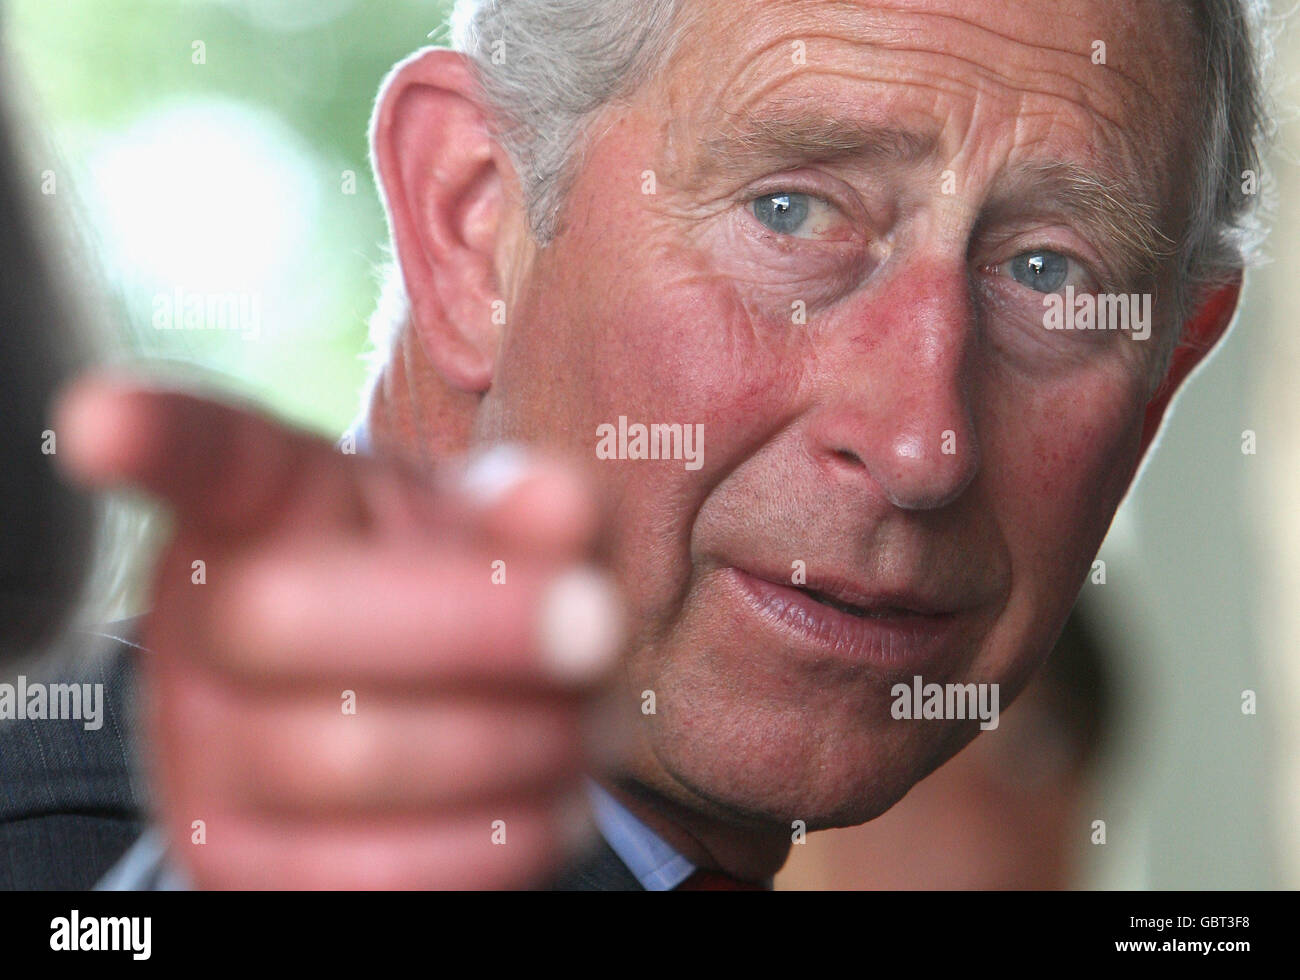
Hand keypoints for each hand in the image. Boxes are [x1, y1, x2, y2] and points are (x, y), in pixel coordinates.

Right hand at [55, 375, 625, 888]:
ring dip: (513, 743)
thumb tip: (556, 500)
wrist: (426, 715)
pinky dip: (495, 840)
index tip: (103, 422)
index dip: (152, 433)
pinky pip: (374, 875)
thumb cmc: (461, 596)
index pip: (199, 456)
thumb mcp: (502, 536)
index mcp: (264, 504)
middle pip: (285, 614)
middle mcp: (202, 619)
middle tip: (599, 627)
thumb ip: (538, 511)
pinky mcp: (235, 866)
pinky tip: (542, 799)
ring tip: (583, 725)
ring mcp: (199, 751)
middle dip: (483, 624)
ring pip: (341, 758)